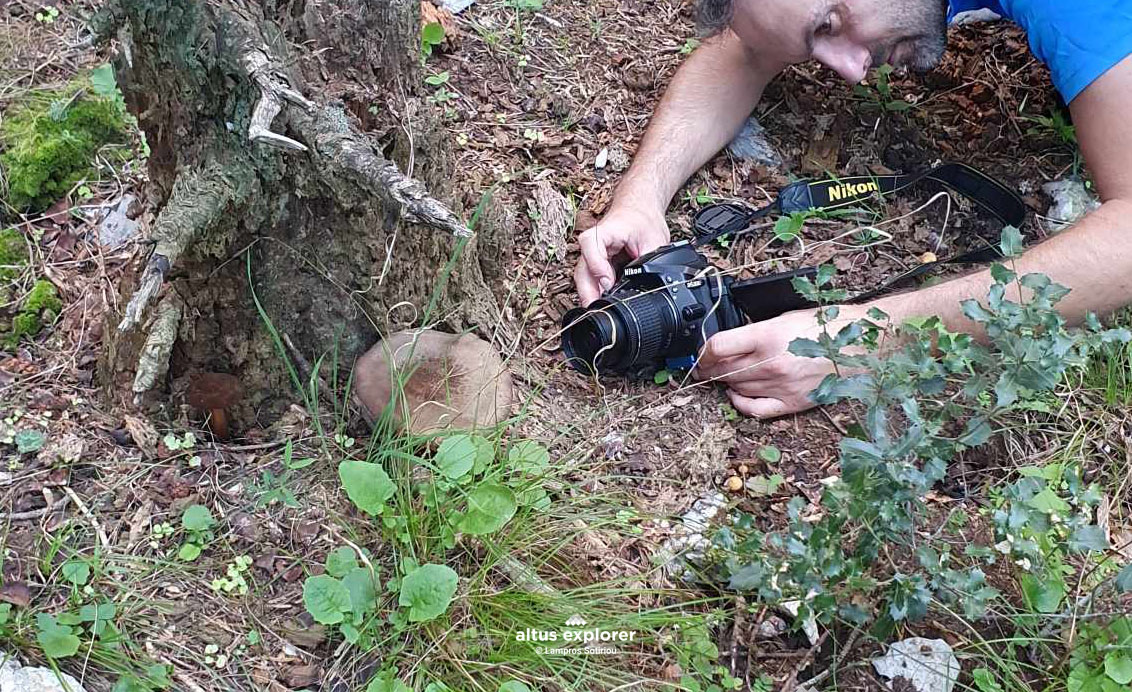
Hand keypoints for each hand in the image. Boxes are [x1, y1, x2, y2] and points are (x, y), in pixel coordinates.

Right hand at [573, 205, 669, 304]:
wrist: (639, 211)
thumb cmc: (643, 220)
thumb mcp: (654, 241)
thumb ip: (648, 262)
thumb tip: (648, 284)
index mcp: (605, 231)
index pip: (590, 245)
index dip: (597, 265)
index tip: (608, 281)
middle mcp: (593, 243)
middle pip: (582, 269)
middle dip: (588, 292)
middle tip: (600, 310)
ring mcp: (591, 254)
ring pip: (583, 278)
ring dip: (590, 295)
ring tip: (602, 310)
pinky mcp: (595, 263)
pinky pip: (590, 280)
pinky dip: (595, 292)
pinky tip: (604, 303)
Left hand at [694, 306, 865, 418]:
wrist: (861, 343)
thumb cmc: (827, 325)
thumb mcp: (784, 318)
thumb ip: (754, 332)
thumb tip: (728, 344)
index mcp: (768, 336)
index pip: (718, 347)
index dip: (703, 352)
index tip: (701, 353)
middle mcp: (772, 363)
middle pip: (723, 371)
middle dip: (709, 369)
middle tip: (704, 366)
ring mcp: (781, 385)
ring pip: (736, 388)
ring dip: (725, 383)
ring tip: (723, 376)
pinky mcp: (792, 402)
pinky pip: (755, 410)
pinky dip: (740, 403)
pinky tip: (736, 395)